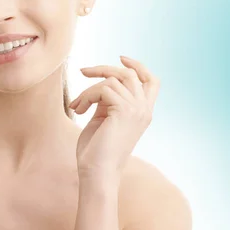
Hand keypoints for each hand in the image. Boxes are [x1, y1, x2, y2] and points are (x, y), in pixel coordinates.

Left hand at [70, 56, 160, 181]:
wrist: (96, 172)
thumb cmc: (95, 151)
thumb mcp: (104, 119)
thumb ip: (108, 101)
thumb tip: (102, 84)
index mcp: (143, 112)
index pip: (152, 81)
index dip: (138, 66)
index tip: (121, 58)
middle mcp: (144, 110)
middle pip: (129, 74)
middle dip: (104, 68)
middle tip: (83, 71)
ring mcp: (137, 110)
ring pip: (111, 80)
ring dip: (88, 90)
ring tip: (78, 106)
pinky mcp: (124, 111)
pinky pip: (103, 89)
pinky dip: (87, 96)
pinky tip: (79, 110)